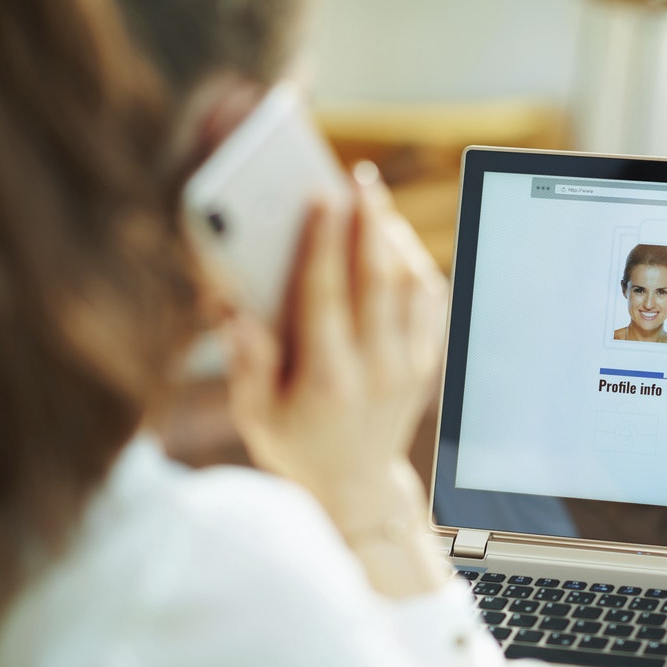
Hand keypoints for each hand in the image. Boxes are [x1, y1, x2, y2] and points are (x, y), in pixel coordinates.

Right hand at [226, 163, 450, 594]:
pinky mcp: (427, 364)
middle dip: (368, 222)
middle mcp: (377, 371)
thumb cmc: (295, 445)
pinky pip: (429, 302)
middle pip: (379, 280)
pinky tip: (393, 243)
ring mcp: (410, 367)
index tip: (319, 196)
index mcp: (328, 381)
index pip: (327, 297)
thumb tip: (236, 311)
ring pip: (412, 285)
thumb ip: (247, 363)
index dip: (322, 242)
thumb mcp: (256, 416)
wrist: (357, 488)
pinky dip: (415, 265)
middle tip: (359, 178)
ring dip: (394, 237)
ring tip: (373, 202)